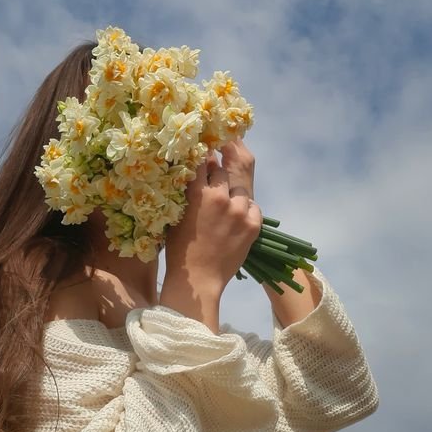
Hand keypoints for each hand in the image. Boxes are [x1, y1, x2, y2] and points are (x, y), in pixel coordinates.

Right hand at [163, 142, 262, 297]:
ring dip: (233, 193)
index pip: (203, 160)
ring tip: (226, 207)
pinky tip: (236, 219)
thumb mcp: (177, 214)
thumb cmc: (180, 249)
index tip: (203, 152)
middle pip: (223, 171)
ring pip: (240, 189)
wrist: (199, 279)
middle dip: (218, 174)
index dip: (203, 155)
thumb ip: (187, 191)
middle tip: (213, 184)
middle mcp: (221, 196)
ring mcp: (239, 210)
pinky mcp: (253, 224)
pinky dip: (246, 210)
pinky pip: (253, 206)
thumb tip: (195, 172)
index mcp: (198, 192)